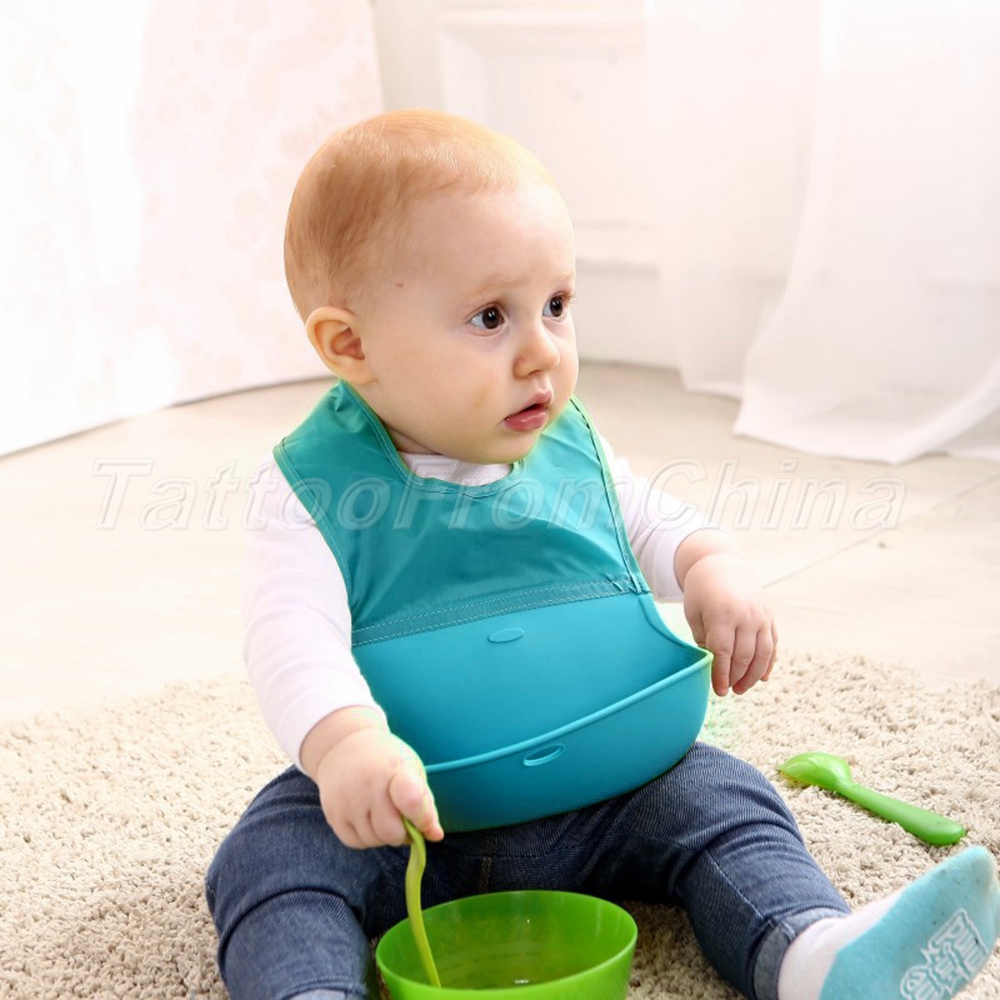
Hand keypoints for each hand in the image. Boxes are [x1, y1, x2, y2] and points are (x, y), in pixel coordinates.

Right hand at [303, 708, 443, 847]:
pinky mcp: (332, 813)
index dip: (422, 819)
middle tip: (403, 821)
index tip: (426, 823)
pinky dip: (367, 838)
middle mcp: (368, 784)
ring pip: (374, 840)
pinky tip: (368, 819)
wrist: (343, 745)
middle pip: (392, 832)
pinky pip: (355, 842)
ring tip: (384, 815)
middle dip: (403, 834)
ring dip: (384, 836)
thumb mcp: (411, 770)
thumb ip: (425, 804)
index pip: (411, 800)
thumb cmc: (386, 761)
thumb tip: (436, 836)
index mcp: (394, 768)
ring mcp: (347, 800)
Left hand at [681, 550, 776, 696]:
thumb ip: (704, 640)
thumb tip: (714, 666)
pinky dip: (769, 663)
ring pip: (763, 654)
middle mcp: (746, 615)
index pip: (723, 653)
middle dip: (737, 678)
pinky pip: (772, 644)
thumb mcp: (694, 613)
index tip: (718, 692)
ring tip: (742, 689)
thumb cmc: (701, 591)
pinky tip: (762, 677)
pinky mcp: (769, 616)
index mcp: (723, 614)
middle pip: (745, 656)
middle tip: (728, 691)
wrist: (721, 564)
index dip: (721, 675)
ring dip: (754, 675)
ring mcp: (761, 616)